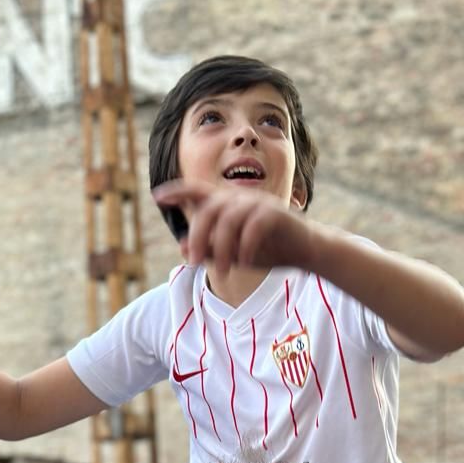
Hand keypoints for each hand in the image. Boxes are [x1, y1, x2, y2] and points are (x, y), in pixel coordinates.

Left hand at [153, 179, 318, 274]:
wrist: (306, 251)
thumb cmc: (267, 250)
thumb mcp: (234, 254)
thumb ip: (210, 250)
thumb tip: (181, 246)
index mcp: (228, 204)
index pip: (198, 191)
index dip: (178, 191)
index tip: (158, 197)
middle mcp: (241, 198)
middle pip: (209, 209)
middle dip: (198, 236)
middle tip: (194, 263)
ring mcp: (258, 203)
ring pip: (229, 219)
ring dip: (222, 247)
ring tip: (224, 271)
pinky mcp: (275, 214)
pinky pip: (253, 227)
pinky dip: (246, 247)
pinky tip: (245, 263)